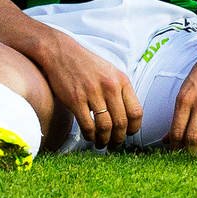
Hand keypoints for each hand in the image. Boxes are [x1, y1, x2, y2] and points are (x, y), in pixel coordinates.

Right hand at [39, 32, 140, 150]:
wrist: (60, 52)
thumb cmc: (86, 64)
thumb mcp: (110, 72)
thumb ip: (120, 90)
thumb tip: (128, 117)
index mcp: (121, 80)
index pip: (136, 112)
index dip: (134, 128)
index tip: (128, 134)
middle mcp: (109, 86)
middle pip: (121, 123)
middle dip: (118, 139)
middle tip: (114, 144)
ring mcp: (92, 93)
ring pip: (105, 127)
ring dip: (104, 140)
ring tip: (101, 143)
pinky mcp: (76, 100)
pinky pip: (88, 126)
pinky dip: (90, 136)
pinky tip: (89, 136)